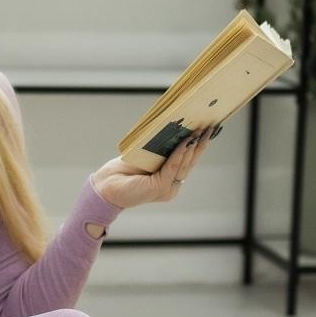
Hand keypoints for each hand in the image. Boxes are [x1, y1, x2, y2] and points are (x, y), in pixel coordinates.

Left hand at [92, 124, 216, 209]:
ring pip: (184, 164)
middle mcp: (171, 186)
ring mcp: (167, 189)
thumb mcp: (146, 157)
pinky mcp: (160, 188)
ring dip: (194, 146)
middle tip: (210, 127)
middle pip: (190, 162)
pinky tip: (186, 141)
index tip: (209, 131)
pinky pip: (173, 167)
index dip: (199, 146)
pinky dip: (180, 153)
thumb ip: (161, 151)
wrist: (105, 187)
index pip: (187, 161)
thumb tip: (177, 132)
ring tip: (201, 130)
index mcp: (168, 179)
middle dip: (201, 144)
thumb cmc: (122, 172)